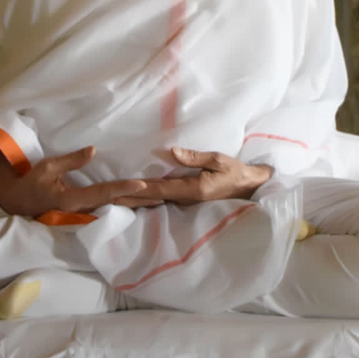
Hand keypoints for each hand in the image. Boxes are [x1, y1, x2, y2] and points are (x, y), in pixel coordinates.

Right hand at [0, 146, 150, 217]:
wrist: (14, 202)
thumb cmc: (28, 183)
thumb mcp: (46, 167)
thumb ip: (71, 160)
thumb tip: (94, 150)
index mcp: (73, 200)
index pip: (104, 192)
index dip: (124, 188)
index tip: (143, 184)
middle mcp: (82, 210)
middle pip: (117, 205)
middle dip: (140, 200)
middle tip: (165, 194)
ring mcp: (84, 213)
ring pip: (116, 208)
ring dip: (137, 204)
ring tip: (160, 198)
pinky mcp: (84, 212)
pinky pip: (109, 208)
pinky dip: (125, 204)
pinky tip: (140, 202)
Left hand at [114, 147, 273, 207]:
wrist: (250, 188)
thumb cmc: (235, 172)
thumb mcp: (218, 160)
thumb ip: (195, 157)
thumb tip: (173, 152)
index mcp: (193, 189)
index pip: (161, 188)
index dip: (141, 188)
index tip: (122, 187)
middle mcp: (187, 200)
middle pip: (153, 200)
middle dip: (131, 198)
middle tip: (108, 198)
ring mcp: (187, 205)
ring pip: (157, 203)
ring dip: (137, 201)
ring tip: (115, 200)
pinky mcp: (188, 204)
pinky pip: (164, 203)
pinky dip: (149, 201)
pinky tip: (136, 200)